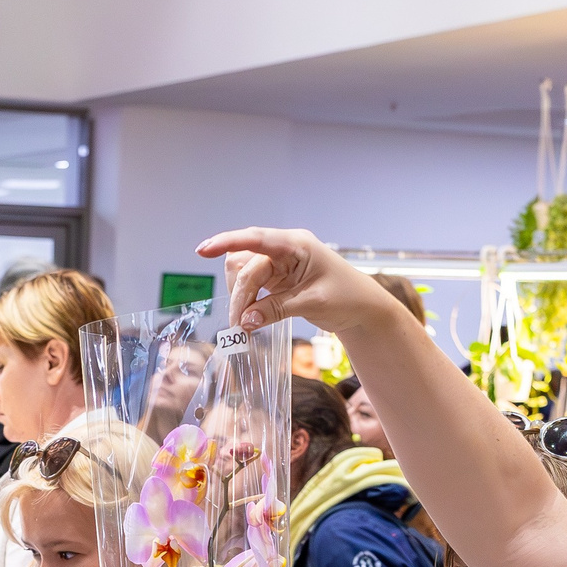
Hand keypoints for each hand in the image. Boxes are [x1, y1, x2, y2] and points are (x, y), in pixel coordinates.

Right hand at [195, 228, 410, 338]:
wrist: (363, 309)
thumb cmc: (346, 297)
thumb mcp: (312, 303)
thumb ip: (277, 309)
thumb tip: (245, 320)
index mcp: (297, 245)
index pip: (257, 238)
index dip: (228, 241)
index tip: (203, 250)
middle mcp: (284, 250)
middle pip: (246, 266)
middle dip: (239, 296)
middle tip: (238, 327)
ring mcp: (279, 264)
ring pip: (245, 276)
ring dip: (240, 299)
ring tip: (244, 325)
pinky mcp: (277, 279)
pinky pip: (253, 287)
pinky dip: (248, 303)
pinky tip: (250, 319)